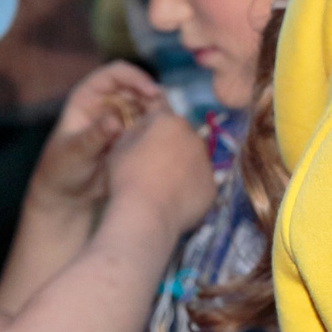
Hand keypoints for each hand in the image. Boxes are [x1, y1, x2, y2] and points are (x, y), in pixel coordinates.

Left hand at [28, 62, 162, 214]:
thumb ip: (94, 135)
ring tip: (165, 128)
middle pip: (137, 87)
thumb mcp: (75, 152)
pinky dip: (158, 127)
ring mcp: (121, 118)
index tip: (152, 92)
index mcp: (87, 97)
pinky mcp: (132, 135)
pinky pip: (150, 124)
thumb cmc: (62, 169)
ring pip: (147, 104)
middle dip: (153, 96)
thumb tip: (115, 121)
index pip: (115, 73)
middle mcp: (107, 103)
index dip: (135, 77)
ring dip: (158, 112)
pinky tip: (163, 139)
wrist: (69, 194)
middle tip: (165, 113)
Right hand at [104, 104, 215, 236]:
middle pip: (179, 138)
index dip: (145, 131)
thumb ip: (132, 132)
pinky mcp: (212, 187)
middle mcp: (195, 138)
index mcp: (172, 122)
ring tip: (162, 186)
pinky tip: (173, 200)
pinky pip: (199, 183)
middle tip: (149, 167)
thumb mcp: (119, 147)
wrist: (147, 213)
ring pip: (192, 160)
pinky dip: (189, 188)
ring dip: (180, 167)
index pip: (158, 118)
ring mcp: (207, 163)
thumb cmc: (129, 176)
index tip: (135, 146)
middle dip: (167, 147)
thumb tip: (141, 130)